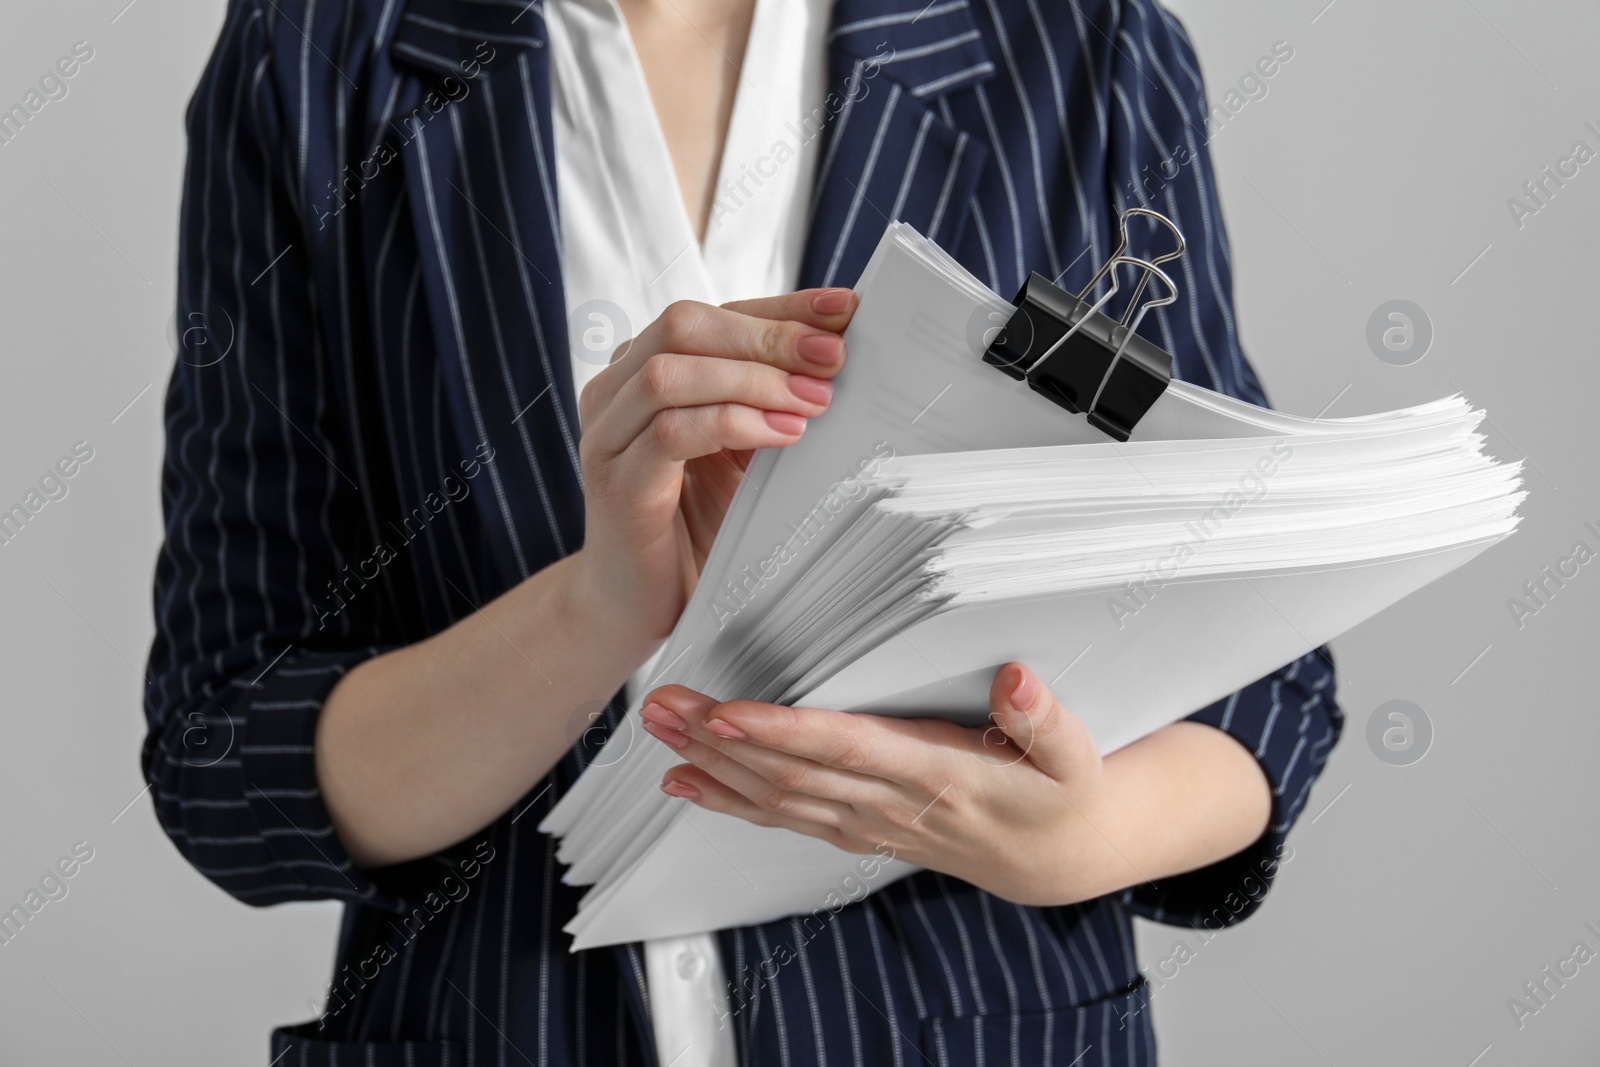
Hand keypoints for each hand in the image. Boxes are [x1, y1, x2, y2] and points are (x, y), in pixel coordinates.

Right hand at [568, 290, 857, 646]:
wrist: (639, 605)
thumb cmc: (696, 526)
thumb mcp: (744, 452)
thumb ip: (770, 403)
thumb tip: (841, 360)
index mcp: (645, 370)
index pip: (715, 314)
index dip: (780, 307)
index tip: (844, 309)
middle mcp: (617, 392)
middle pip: (684, 326)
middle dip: (768, 334)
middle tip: (833, 357)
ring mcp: (609, 436)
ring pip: (671, 372)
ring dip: (753, 379)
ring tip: (814, 400)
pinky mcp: (618, 483)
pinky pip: (671, 434)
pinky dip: (732, 423)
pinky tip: (781, 436)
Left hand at [638, 663, 1137, 907]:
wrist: (1056, 857)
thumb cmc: (1062, 795)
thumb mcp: (1076, 757)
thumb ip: (1047, 719)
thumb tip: (1018, 679)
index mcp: (938, 776)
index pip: (846, 749)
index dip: (782, 734)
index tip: (727, 713)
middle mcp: (891, 805)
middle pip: (791, 774)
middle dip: (719, 742)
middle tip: (662, 706)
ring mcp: (868, 822)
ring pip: (776, 798)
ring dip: (711, 766)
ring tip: (658, 729)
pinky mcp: (856, 828)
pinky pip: (783, 817)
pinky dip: (730, 801)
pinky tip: (686, 780)